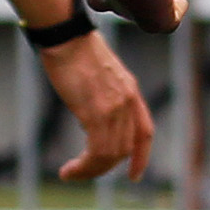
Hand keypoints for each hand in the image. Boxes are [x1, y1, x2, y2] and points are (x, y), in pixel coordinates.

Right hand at [38, 31, 157, 182]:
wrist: (65, 35)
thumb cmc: (72, 49)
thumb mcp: (97, 74)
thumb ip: (102, 94)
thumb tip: (89, 115)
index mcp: (130, 90)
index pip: (144, 131)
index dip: (141, 156)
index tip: (134, 175)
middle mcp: (127, 101)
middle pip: (126, 148)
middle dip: (105, 167)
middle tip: (82, 172)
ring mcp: (115, 107)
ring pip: (111, 155)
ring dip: (90, 171)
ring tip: (71, 173)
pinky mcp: (97, 112)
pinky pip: (97, 152)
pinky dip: (84, 167)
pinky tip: (68, 170)